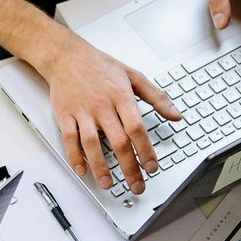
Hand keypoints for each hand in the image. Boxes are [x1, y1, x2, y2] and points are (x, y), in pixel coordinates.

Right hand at [34, 30, 174, 193]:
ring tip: (109, 184)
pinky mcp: (65, 115)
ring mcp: (82, 111)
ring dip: (101, 167)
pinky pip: (69, 139)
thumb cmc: (100, 66)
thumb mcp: (133, 75)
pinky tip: (82, 170)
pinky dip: (75, 157)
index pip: (136, 128)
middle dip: (129, 167)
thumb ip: (157, 97)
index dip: (146, 150)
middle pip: (118, 141)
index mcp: (121, 96)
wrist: (66, 56)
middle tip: (136, 184)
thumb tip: (176, 115)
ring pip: (92, 144)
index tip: (152, 167)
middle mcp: (102, 105)